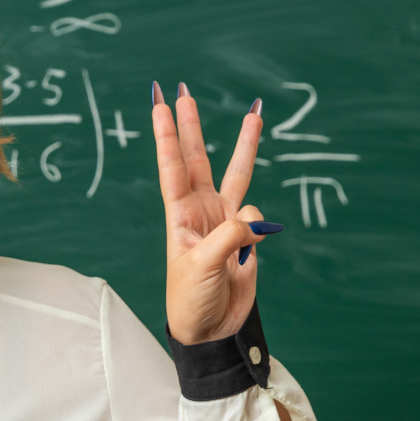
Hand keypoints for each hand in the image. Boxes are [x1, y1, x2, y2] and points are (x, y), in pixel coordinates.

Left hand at [153, 83, 276, 344]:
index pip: (172, 167)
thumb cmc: (191, 298)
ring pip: (238, 173)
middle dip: (192, 126)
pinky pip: (258, 217)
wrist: (211, 327)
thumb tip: (255, 220)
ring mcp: (224, 219)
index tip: (159, 107)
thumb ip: (230, 236)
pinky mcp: (245, 235)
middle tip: (183, 92)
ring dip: (245, 144)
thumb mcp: (202, 266)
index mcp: (179, 215)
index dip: (167, 136)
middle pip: (198, 158)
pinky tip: (249, 252)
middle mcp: (200, 210)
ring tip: (255, 113)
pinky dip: (259, 227)